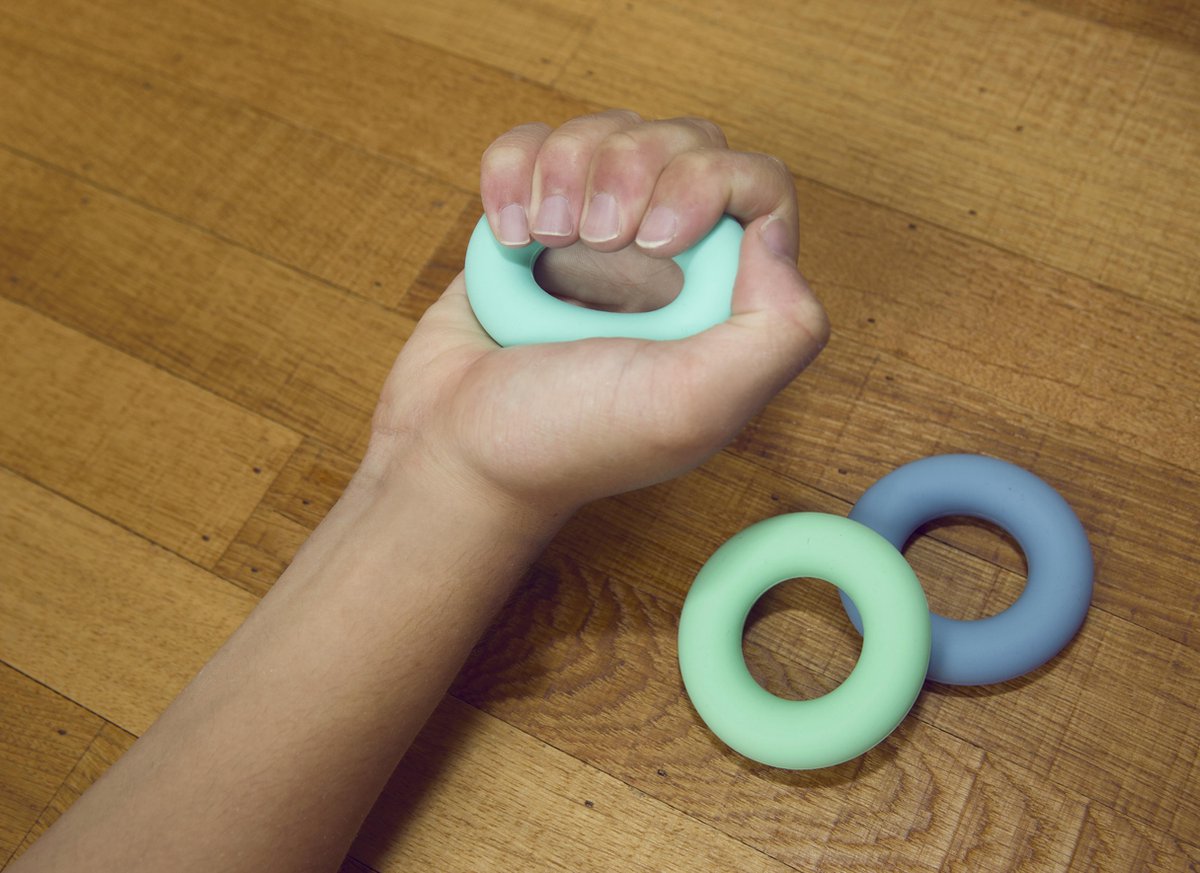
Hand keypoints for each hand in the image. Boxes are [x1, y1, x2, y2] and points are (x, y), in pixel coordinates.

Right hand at [363, 110, 828, 520]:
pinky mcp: (531, 219)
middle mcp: (672, 261)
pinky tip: (510, 235)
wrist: (456, 452)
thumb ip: (779, 330)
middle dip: (630, 174)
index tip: (655, 240)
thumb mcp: (694, 408)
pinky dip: (513, 174)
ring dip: (566, 174)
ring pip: (607, 130)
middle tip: (595, 242)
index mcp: (723, 299)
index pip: (758, 185)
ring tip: (543, 240)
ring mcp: (598, 233)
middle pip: (684, 140)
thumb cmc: (568, 440)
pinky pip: (532, 144)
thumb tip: (775, 232)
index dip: (710, 183)